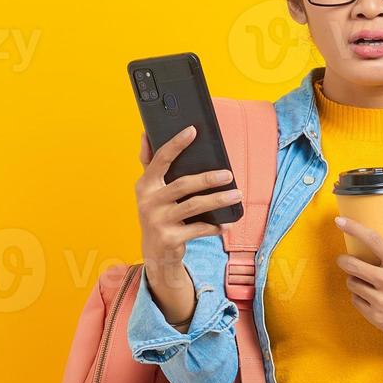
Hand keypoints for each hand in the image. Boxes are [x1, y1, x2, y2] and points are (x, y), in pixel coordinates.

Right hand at [135, 125, 242, 285]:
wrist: (154, 252)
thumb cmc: (157, 213)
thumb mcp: (149, 190)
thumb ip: (149, 164)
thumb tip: (145, 134)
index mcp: (145, 185)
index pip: (160, 159)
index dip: (176, 144)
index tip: (193, 130)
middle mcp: (149, 202)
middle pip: (183, 184)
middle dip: (208, 178)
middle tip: (228, 174)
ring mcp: (158, 221)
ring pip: (194, 206)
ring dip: (218, 200)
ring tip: (237, 195)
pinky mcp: (170, 239)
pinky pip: (198, 229)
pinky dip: (214, 227)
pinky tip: (226, 224)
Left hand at [334, 208, 382, 356]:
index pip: (373, 240)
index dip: (354, 228)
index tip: (339, 221)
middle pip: (353, 265)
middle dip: (344, 260)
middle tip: (345, 259)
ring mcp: (380, 300)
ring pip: (352, 283)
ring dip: (353, 279)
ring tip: (363, 279)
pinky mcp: (374, 316)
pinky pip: (355, 300)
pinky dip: (359, 296)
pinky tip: (369, 295)